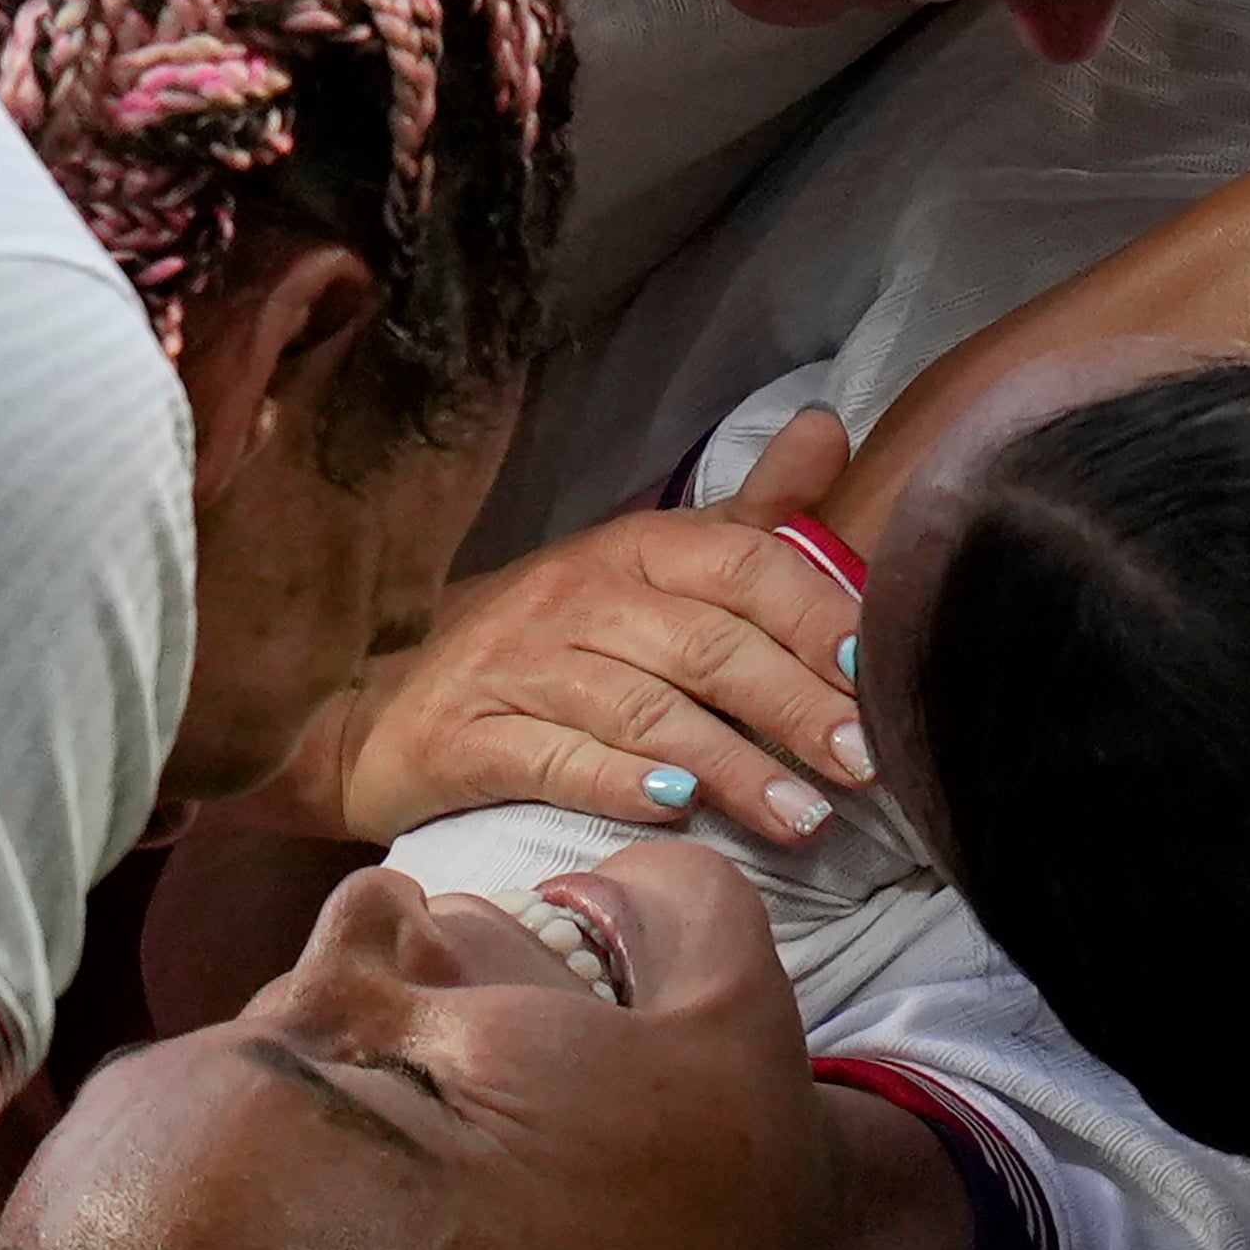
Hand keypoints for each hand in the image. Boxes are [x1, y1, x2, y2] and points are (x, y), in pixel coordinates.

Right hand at [273, 408, 872, 843]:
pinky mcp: (466, 740)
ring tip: (803, 819)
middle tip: (863, 763)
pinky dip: (618, 784)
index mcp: (632, 550)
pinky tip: (674, 813)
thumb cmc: (540, 646)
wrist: (374, 707)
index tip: (874, 672)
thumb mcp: (644, 571)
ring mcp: (517, 668)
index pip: (740, 565)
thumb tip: (830, 430)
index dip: (813, 615)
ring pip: (644, 711)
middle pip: (705, 645)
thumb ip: (746, 519)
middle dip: (793, 705)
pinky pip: (554, 758)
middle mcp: (576, 596)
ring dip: (731, 766)